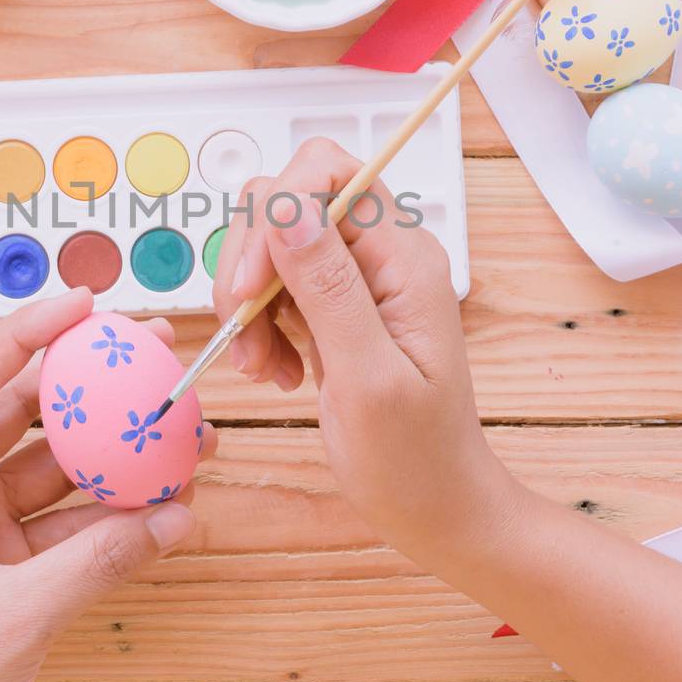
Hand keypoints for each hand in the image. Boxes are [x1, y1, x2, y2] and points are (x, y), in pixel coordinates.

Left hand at [0, 288, 216, 681]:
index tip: (82, 305)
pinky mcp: (6, 558)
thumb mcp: (12, 620)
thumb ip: (96, 564)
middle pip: (19, 411)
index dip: (23, 335)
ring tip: (181, 430)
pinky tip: (169, 501)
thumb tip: (174, 519)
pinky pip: (68, 517)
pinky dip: (114, 510)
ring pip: (54, 465)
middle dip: (86, 379)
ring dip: (114, 450)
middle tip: (147, 349)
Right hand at [211, 138, 516, 563]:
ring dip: (247, 303)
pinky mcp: (334, 307)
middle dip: (249, 265)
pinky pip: (274, 286)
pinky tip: (276, 371)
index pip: (325, 172)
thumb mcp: (367, 379)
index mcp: (404, 258)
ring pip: (271, 245)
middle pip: (286, 202)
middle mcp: (383, 255)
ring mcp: (357, 280)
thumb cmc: (413, 460)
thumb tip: (287, 206)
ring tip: (262, 366)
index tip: (249, 289)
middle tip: (245, 338)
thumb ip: (328, 287)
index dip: (273, 216)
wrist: (436, 509)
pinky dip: (258, 325)